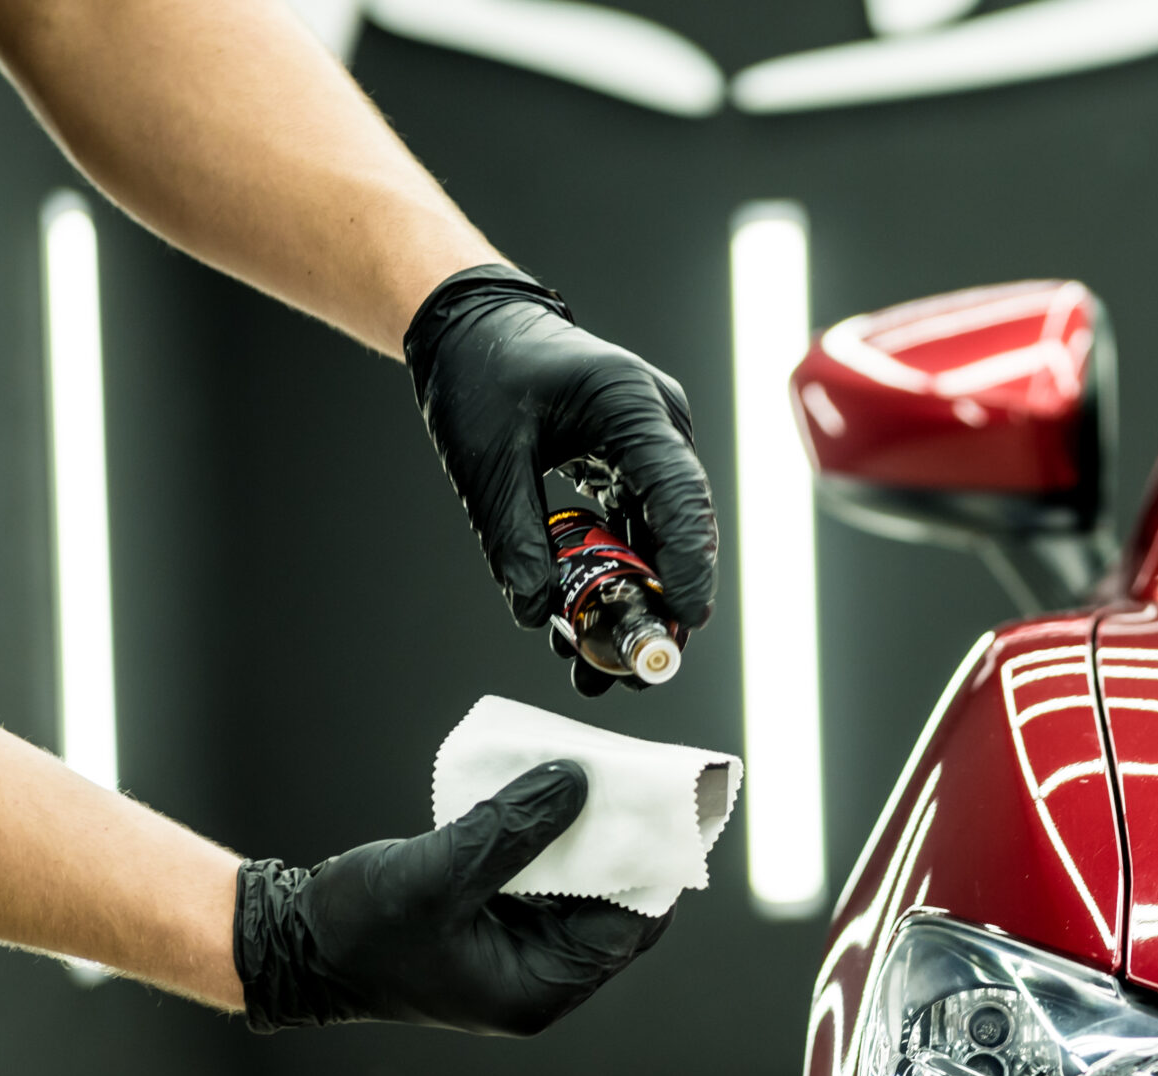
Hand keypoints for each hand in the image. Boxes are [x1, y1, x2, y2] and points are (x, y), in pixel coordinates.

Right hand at [233, 762, 666, 1034]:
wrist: (290, 948)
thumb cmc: (358, 931)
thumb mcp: (438, 876)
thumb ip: (510, 831)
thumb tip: (577, 783)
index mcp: (539, 989)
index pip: (630, 926)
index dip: (653, 866)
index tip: (667, 808)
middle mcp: (541, 976)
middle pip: (612, 904)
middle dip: (622, 844)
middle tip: (635, 781)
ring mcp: (520, 951)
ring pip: (580, 886)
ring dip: (586, 836)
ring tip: (599, 776)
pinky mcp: (497, 923)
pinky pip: (544, 878)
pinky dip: (550, 839)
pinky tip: (552, 793)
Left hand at [405, 266, 718, 690]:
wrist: (469, 325)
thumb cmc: (481, 369)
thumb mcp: (487, 458)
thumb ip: (514, 536)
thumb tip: (538, 611)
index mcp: (632, 405)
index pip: (679, 495)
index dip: (689, 563)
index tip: (682, 620)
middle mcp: (657, 426)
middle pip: (679, 527)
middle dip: (661, 601)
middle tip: (640, 668)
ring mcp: (647, 445)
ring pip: (659, 536)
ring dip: (636, 597)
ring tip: (604, 665)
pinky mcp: (628, 464)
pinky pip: (635, 528)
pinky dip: (616, 574)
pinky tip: (590, 620)